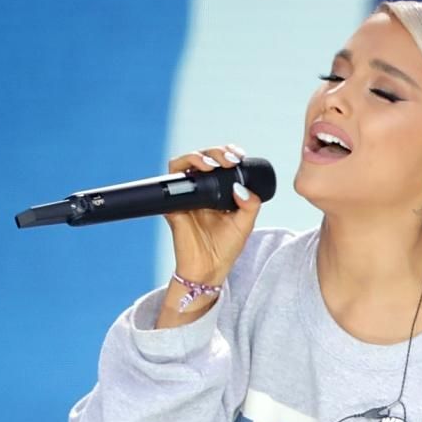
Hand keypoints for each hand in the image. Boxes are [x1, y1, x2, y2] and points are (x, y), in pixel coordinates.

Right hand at [164, 143, 261, 284]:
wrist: (208, 269)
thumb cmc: (225, 248)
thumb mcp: (245, 224)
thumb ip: (250, 205)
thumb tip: (242, 187)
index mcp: (217, 192)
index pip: (218, 163)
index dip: (227, 153)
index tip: (239, 155)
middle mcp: (199, 190)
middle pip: (202, 157)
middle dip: (216, 151)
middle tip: (230, 159)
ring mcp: (185, 196)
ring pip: (184, 163)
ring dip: (199, 156)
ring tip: (214, 163)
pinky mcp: (173, 205)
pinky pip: (171, 181)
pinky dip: (184, 170)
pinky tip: (200, 172)